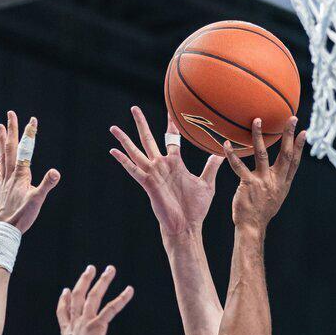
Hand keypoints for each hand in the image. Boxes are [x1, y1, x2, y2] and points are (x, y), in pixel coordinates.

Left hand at [0, 111, 59, 233]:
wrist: (5, 229)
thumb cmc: (22, 216)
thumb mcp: (38, 201)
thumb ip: (46, 185)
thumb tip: (56, 171)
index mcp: (20, 175)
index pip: (25, 150)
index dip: (29, 135)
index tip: (32, 120)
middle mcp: (11, 175)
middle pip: (10, 148)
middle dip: (11, 130)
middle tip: (10, 114)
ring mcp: (5, 181)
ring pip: (3, 156)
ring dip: (1, 141)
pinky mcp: (3, 190)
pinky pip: (0, 173)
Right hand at [45, 265, 133, 334]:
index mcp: (66, 331)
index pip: (64, 311)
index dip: (64, 300)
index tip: (65, 290)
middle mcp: (75, 323)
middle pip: (77, 296)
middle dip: (84, 281)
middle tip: (91, 269)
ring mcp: (86, 322)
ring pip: (93, 296)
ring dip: (102, 281)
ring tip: (110, 269)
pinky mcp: (97, 327)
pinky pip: (111, 309)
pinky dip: (121, 299)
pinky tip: (130, 290)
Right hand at [110, 106, 222, 237]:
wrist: (186, 226)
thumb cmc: (195, 208)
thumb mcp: (207, 183)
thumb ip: (212, 166)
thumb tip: (223, 152)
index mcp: (175, 163)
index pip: (171, 138)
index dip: (171, 124)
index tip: (171, 110)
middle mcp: (161, 166)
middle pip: (148, 139)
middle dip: (141, 123)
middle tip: (134, 108)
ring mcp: (153, 174)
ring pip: (136, 152)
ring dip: (125, 139)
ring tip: (113, 127)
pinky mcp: (148, 184)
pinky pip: (133, 170)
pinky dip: (123, 161)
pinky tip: (112, 151)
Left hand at [224, 117, 305, 234]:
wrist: (252, 227)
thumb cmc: (261, 213)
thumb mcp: (275, 197)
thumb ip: (277, 182)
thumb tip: (279, 172)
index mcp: (283, 184)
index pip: (294, 162)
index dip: (299, 147)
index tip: (303, 132)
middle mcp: (275, 181)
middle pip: (285, 154)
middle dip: (288, 135)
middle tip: (292, 118)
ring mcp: (262, 182)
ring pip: (262, 154)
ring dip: (259, 136)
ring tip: (257, 120)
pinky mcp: (248, 184)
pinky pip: (239, 166)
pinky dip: (232, 155)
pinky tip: (226, 144)